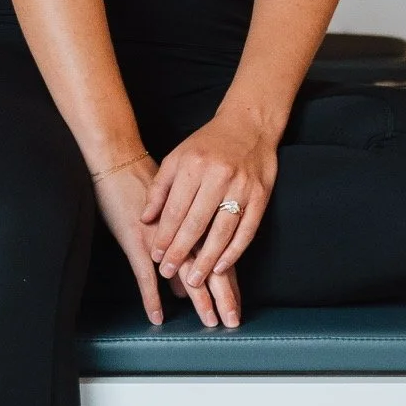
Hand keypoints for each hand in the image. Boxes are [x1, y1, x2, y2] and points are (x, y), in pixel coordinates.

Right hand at [94, 156, 241, 329]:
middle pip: (210, 268)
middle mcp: (184, 232)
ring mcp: (161, 238)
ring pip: (186, 274)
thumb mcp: (172, 207)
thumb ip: (182, 239)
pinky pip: (145, 276)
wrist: (120, 161)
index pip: (218, 257)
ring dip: (199, 300)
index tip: (237, 308)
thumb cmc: (146, 183)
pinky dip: (152, 297)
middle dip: (223, 297)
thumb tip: (182, 280)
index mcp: (196, 222)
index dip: (229, 284)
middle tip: (232, 322)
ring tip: (210, 321)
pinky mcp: (137, 241)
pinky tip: (157, 317)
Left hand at [141, 109, 277, 326]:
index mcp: (194, 166)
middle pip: (197, 223)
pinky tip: (222, 267)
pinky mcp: (261, 196)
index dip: (165, 236)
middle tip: (169, 273)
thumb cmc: (207, 144)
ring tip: (194, 279)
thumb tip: (145, 218)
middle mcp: (218, 177)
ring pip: (222, 231)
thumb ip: (160, 188)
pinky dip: (234, 251)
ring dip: (208, 259)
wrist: (248, 125)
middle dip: (181, 252)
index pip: (176, 209)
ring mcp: (242, 187)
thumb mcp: (177, 158)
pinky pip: (247, 230)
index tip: (156, 256)